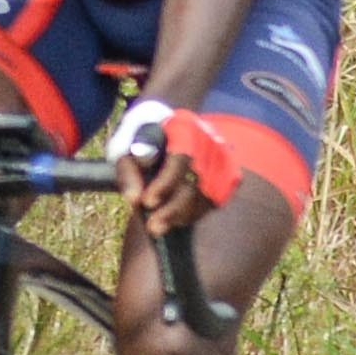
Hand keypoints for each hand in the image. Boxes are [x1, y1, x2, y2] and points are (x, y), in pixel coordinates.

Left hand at [111, 98, 210, 235]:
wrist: (168, 133)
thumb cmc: (143, 143)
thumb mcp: (127, 149)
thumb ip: (128, 171)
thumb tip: (134, 199)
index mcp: (184, 126)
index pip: (181, 158)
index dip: (165, 183)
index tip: (146, 203)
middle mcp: (209, 140)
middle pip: (198, 180)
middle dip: (174, 208)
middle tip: (153, 228)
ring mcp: (222, 159)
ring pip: (207, 195)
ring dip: (182, 214)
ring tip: (158, 225)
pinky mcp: (228, 176)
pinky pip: (214, 201)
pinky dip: (194, 213)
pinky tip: (176, 218)